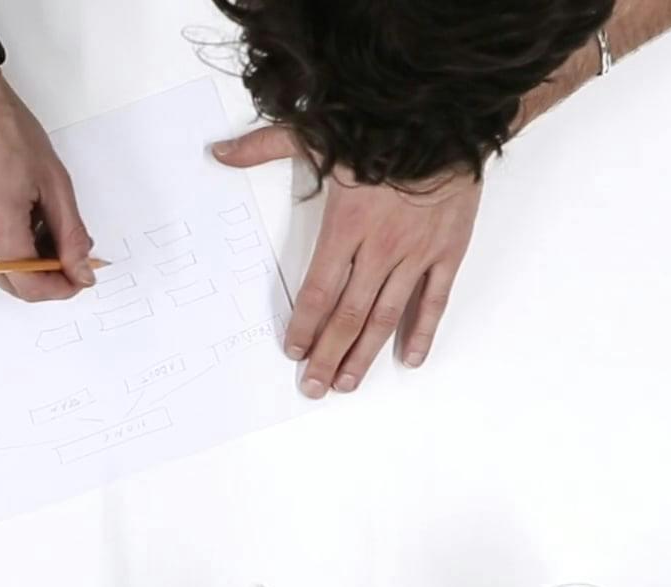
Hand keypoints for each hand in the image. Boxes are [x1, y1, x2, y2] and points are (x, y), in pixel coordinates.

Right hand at [0, 74, 93, 301]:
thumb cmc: (4, 131)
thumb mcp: (54, 182)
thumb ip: (70, 234)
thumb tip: (81, 270)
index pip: (33, 287)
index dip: (63, 288)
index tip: (81, 275)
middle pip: (14, 287)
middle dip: (46, 278)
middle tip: (70, 253)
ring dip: (25, 263)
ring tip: (42, 225)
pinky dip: (3, 250)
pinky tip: (17, 220)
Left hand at [213, 126, 481, 396]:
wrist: (450, 116)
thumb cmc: (385, 126)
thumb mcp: (318, 133)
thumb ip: (265, 148)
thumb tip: (219, 153)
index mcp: (345, 226)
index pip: (318, 290)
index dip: (304, 324)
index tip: (293, 351)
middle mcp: (380, 248)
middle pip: (348, 314)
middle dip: (327, 353)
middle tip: (314, 386)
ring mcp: (416, 253)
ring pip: (386, 316)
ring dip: (365, 354)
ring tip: (347, 383)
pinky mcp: (448, 251)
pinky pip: (434, 300)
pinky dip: (422, 331)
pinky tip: (408, 358)